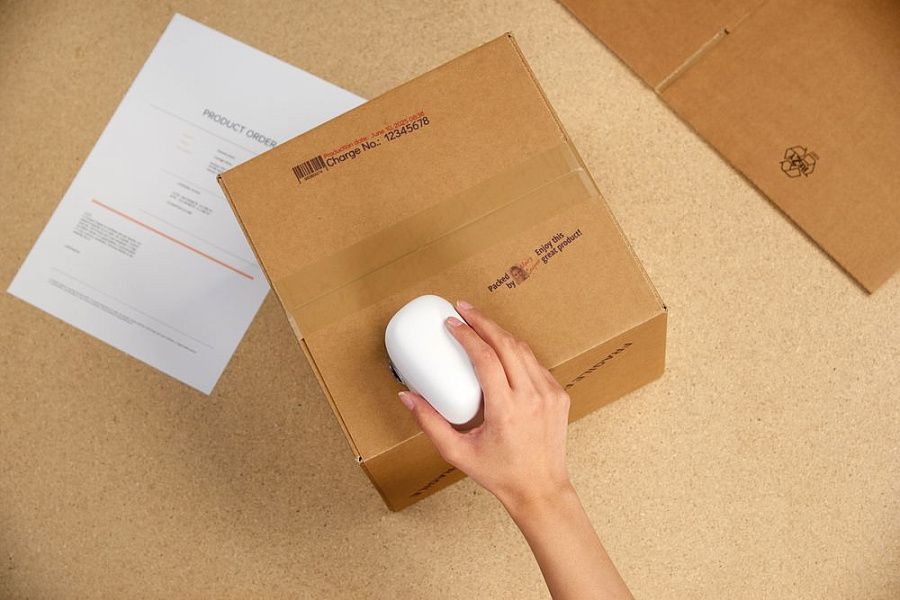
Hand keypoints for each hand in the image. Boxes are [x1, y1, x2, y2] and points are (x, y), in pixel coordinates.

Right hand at [398, 299, 572, 511]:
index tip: (452, 323)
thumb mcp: (457, 452)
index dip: (467, 335)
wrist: (541, 489)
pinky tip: (500, 347)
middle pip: (506, 344)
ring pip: (523, 349)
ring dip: (500, 332)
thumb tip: (406, 396)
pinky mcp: (559, 395)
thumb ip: (429, 422)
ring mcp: (549, 394)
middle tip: (463, 309)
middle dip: (483, 321)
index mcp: (506, 410)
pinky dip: (516, 351)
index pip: (486, 358)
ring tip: (479, 322)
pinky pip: (535, 364)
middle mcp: (531, 397)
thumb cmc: (499, 474)